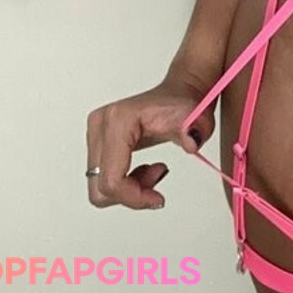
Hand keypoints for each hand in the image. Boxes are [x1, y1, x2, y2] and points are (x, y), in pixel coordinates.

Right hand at [85, 75, 213, 210]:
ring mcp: (96, 134)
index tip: (158, 198)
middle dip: (131, 193)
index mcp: (119, 119)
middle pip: (101, 187)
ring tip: (154, 171)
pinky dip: (124, 183)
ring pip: (99, 187)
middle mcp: (101, 125)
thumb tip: (191, 142)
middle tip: (158, 178)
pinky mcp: (98, 142)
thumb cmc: (183, 104)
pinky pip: (103, 179)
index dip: (134, 197)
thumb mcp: (195, 117)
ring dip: (128, 189)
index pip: (112, 179)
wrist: (178, 93)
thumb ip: (195, 129)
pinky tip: (144, 170)